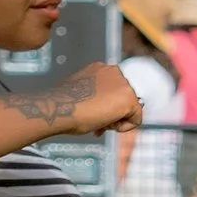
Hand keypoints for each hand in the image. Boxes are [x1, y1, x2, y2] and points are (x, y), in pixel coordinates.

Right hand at [2, 65, 141, 135]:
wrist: (60, 108)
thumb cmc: (63, 105)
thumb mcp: (80, 94)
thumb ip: (94, 96)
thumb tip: (101, 108)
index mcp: (100, 68)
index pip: (113, 90)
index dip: (104, 106)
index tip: (92, 114)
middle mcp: (114, 71)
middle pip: (122, 99)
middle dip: (111, 113)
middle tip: (96, 124)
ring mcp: (123, 84)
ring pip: (130, 108)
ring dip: (116, 120)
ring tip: (99, 124)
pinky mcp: (129, 99)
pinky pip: (136, 119)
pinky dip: (124, 127)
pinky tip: (106, 126)